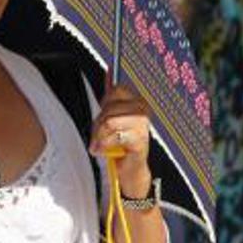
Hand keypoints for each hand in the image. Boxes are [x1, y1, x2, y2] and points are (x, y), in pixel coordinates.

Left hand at [90, 82, 153, 197]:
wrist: (129, 171)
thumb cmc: (120, 145)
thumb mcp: (112, 118)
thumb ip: (111, 96)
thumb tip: (110, 71)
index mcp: (138, 102)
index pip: (116, 90)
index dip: (105, 105)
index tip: (103, 118)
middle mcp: (143, 111)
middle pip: (109, 107)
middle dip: (98, 123)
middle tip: (99, 136)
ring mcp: (143, 125)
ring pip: (109, 121)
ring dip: (99, 136)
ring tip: (101, 144)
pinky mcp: (140, 140)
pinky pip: (113, 136)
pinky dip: (103, 146)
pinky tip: (104, 151)